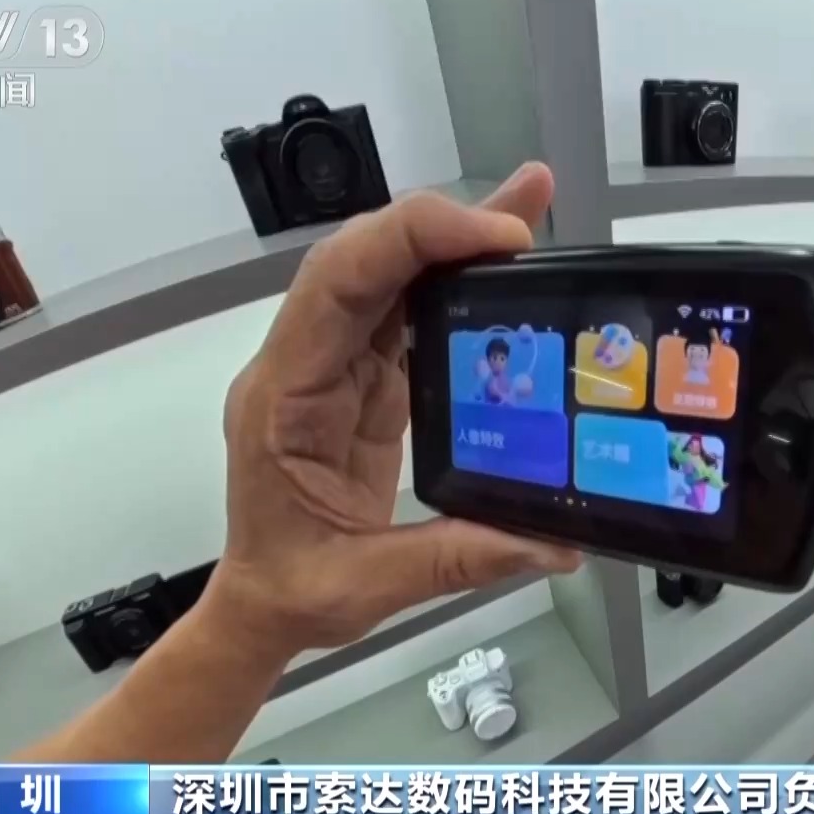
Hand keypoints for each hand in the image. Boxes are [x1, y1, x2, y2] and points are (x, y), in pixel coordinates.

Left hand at [204, 163, 580, 660]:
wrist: (260, 607)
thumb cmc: (290, 592)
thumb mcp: (366, 584)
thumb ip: (457, 557)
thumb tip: (552, 542)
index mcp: (285, 396)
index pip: (339, 282)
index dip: (413, 241)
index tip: (495, 241)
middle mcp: (303, 364)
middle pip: (365, 258)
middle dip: (444, 223)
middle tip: (528, 205)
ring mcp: (332, 367)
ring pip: (388, 275)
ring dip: (456, 242)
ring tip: (530, 213)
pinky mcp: (363, 381)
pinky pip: (405, 312)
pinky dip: (455, 285)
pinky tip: (504, 272)